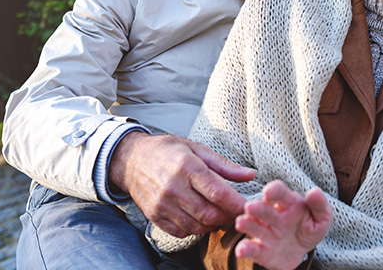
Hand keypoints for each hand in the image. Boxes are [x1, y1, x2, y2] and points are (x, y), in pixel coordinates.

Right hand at [108, 131, 255, 237]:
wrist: (131, 160)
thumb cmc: (168, 151)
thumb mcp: (197, 149)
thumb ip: (225, 165)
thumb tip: (251, 174)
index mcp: (187, 167)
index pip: (218, 192)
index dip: (237, 203)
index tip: (249, 207)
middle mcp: (173, 187)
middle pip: (209, 213)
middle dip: (227, 216)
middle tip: (236, 213)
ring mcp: (162, 204)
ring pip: (196, 226)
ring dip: (213, 225)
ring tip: (220, 215)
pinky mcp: (155, 216)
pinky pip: (181, 232)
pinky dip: (196, 229)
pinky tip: (201, 219)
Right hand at [234, 180, 332, 269]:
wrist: (302, 251)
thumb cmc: (310, 227)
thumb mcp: (321, 218)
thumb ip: (319, 205)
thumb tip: (314, 191)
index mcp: (288, 203)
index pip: (280, 192)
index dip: (274, 190)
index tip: (269, 191)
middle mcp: (273, 215)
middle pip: (263, 209)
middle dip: (257, 207)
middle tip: (251, 207)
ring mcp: (265, 232)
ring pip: (254, 226)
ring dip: (247, 224)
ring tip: (241, 223)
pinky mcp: (261, 251)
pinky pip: (252, 249)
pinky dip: (245, 249)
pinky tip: (241, 250)